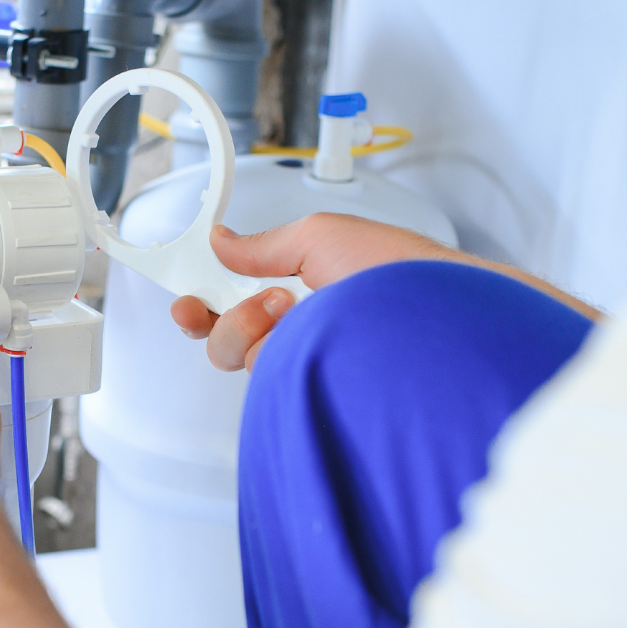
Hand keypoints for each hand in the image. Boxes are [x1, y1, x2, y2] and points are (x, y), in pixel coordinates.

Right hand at [170, 213, 457, 371]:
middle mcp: (300, 331)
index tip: (185, 300)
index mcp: (300, 288)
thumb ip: (263, 245)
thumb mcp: (321, 237)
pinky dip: (272, 351)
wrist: (441, 316)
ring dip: (253, 328)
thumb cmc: (402, 274)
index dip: (203, 302)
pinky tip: (302, 336)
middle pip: (226, 339)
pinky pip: (265, 378)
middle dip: (223, 317)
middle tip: (259, 301)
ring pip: (241, 359)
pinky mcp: (312, 391)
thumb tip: (222, 239)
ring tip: (293, 309)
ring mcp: (306, 364)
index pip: (236, 303)